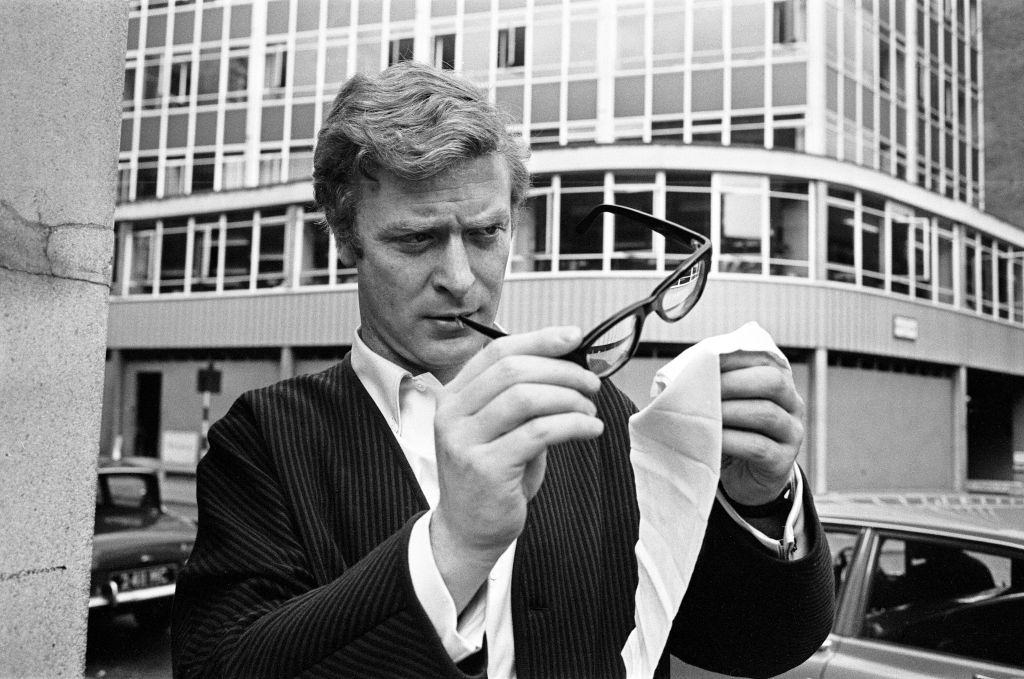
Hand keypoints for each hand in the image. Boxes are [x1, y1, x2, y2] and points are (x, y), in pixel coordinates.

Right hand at [430, 326, 603, 609]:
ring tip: (589, 409)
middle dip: (561, 370)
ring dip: (568, 398)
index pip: (497, 352)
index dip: (539, 339)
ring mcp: (465, 441)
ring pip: (524, 398)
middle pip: (512, 370)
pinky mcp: (486, 468)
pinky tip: (590, 429)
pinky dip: (572, 425)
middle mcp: (452, 414)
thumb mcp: (501, 429)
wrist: (467, 530)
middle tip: (590, 383)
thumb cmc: (493, 476)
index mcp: (454, 397)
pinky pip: (537, 433)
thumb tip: (570, 365)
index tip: (574, 337)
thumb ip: (522, 397)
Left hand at [718, 350, 804, 505]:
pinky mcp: (783, 461)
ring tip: (703, 414)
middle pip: (773, 382)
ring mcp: (792, 433)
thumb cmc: (732, 432)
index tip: (705, 359)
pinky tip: (712, 438)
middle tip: (703, 387)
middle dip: (735, 382)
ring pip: (767, 414)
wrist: (746, 478)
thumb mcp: (727, 405)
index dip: (735, 358)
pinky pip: (759, 447)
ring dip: (730, 411)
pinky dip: (732, 440)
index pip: (764, 360)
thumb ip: (715, 386)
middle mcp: (792, 404)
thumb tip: (681, 373)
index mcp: (779, 383)